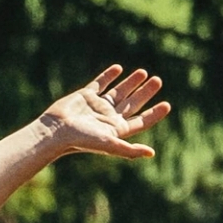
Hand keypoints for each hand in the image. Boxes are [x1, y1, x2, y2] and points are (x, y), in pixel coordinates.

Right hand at [36, 66, 171, 160]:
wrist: (56, 130)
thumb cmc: (81, 140)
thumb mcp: (109, 144)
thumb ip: (130, 150)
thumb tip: (151, 153)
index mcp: (117, 130)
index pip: (140, 121)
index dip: (154, 114)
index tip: (167, 105)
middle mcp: (109, 118)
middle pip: (132, 103)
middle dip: (145, 93)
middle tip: (158, 80)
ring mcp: (97, 106)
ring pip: (119, 92)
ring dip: (131, 82)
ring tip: (143, 72)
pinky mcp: (85, 96)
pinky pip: (100, 83)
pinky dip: (109, 75)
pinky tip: (118, 68)